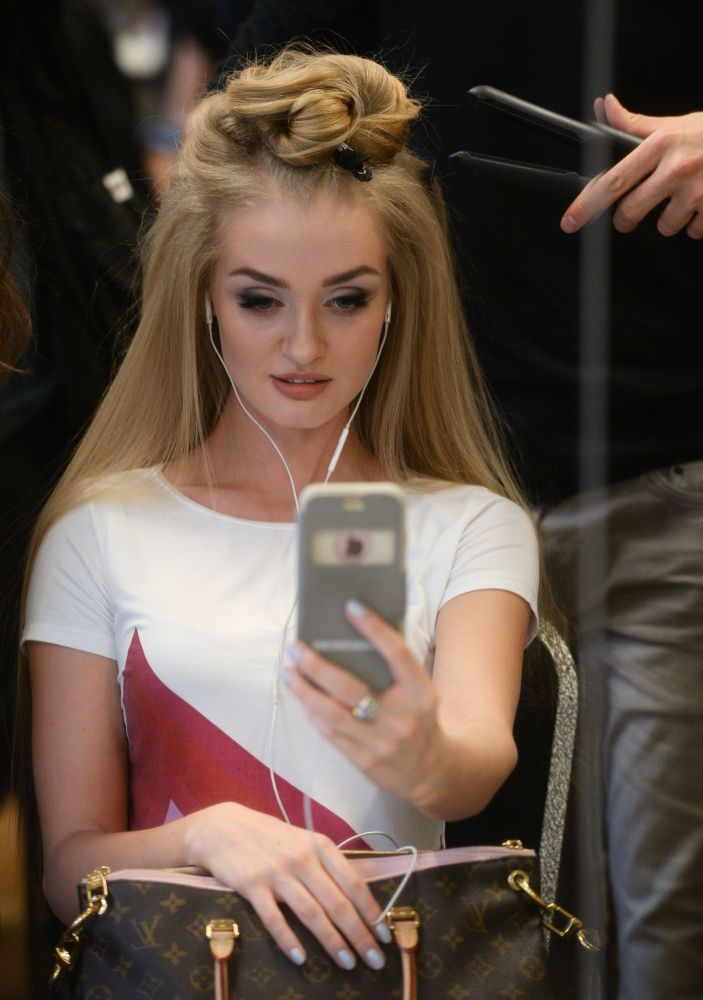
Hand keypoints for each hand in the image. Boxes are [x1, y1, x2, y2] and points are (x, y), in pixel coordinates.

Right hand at [184, 801, 388, 969]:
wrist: (224, 827)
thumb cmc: (269, 837)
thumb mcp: (303, 840)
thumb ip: (326, 864)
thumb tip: (356, 894)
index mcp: (319, 845)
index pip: (353, 882)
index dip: (371, 910)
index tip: (385, 934)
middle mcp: (302, 858)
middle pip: (337, 902)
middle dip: (359, 934)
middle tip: (375, 960)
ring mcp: (276, 871)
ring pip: (311, 913)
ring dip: (332, 941)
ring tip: (347, 963)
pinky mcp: (252, 885)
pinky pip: (273, 918)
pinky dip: (288, 939)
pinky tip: (300, 958)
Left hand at [284, 600, 441, 805]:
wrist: (430, 771)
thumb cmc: (418, 719)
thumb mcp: (419, 692)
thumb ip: (395, 669)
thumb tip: (353, 636)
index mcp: (420, 693)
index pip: (397, 654)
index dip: (375, 629)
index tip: (351, 607)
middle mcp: (401, 718)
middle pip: (351, 687)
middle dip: (318, 666)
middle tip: (296, 647)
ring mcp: (381, 742)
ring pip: (332, 713)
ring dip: (304, 690)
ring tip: (287, 670)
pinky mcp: (365, 761)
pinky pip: (331, 733)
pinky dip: (313, 712)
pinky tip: (301, 696)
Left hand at [560, 94, 702, 236]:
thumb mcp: (672, 124)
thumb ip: (634, 124)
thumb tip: (606, 107)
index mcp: (660, 145)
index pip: (614, 180)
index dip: (588, 203)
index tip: (571, 220)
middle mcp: (676, 168)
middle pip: (631, 212)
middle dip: (627, 219)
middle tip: (632, 214)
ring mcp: (697, 191)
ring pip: (664, 226)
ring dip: (669, 219)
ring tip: (682, 198)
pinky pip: (692, 231)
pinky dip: (695, 223)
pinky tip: (702, 204)